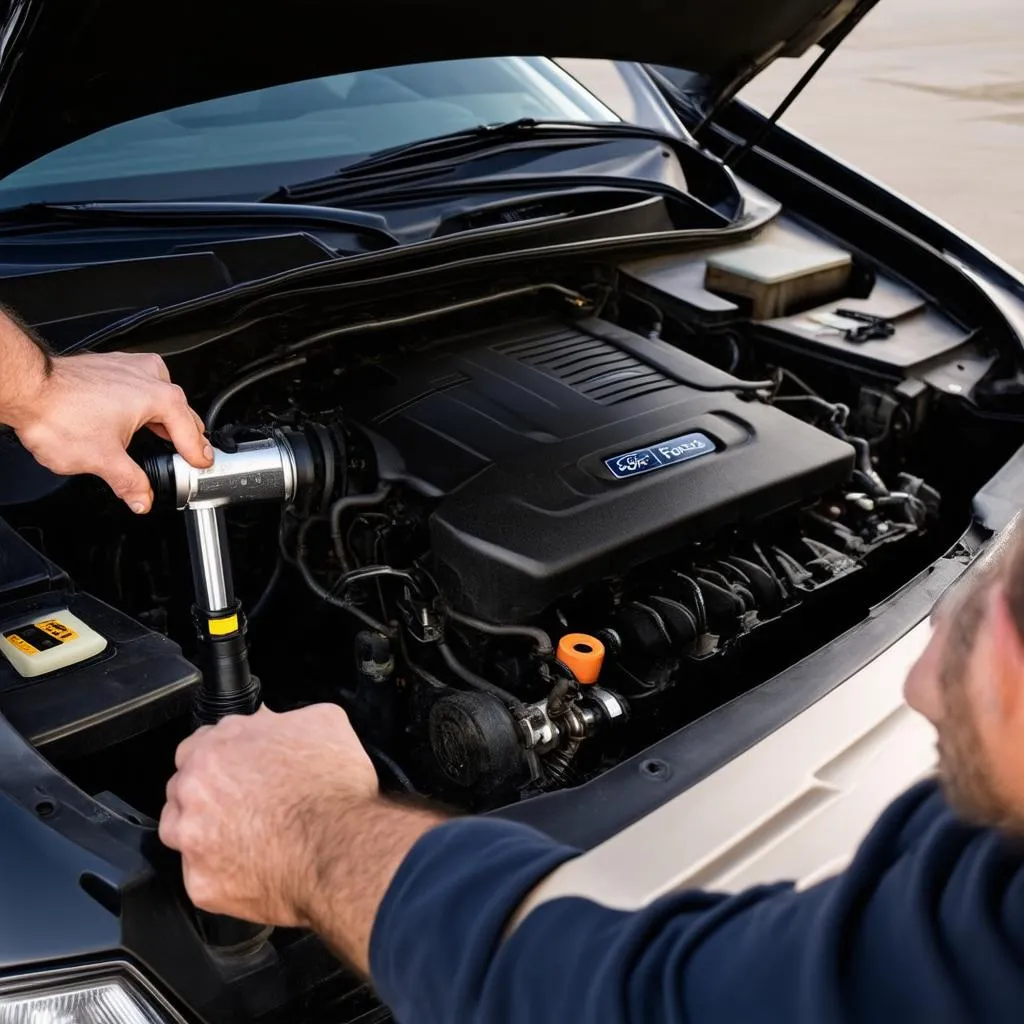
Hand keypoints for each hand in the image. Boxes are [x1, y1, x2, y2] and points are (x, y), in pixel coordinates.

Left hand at [9, 351, 211, 512]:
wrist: (25, 388)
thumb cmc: (59, 413)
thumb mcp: (104, 461)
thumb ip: (131, 483)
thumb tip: (142, 498)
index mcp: (161, 399)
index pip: (192, 433)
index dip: (198, 455)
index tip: (202, 465)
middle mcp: (150, 377)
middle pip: (181, 412)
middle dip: (185, 436)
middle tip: (186, 458)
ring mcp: (130, 367)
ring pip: (161, 395)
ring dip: (164, 418)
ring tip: (162, 439)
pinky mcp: (111, 364)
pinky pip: (140, 385)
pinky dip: (143, 404)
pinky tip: (133, 419)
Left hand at [159, 704, 379, 926]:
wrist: (339, 847)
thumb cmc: (333, 789)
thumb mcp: (325, 723)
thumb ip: (288, 719)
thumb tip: (279, 722)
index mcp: (217, 748)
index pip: (195, 746)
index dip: (221, 756)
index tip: (236, 767)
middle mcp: (195, 790)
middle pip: (183, 789)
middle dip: (208, 794)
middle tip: (245, 804)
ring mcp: (193, 839)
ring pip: (181, 832)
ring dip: (204, 832)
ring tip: (243, 838)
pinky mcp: (201, 883)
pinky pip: (201, 877)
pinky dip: (223, 874)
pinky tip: (252, 867)